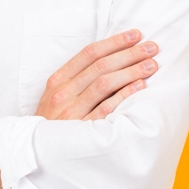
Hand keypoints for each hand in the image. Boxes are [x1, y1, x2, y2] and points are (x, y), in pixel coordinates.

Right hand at [37, 29, 158, 120]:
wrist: (37, 153)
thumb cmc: (52, 121)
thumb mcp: (56, 95)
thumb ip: (78, 78)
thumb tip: (113, 59)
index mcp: (58, 80)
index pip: (89, 53)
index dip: (114, 42)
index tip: (135, 35)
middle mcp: (64, 93)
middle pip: (100, 66)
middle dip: (129, 54)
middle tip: (151, 48)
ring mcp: (72, 112)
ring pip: (104, 84)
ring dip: (131, 71)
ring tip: (151, 65)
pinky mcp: (82, 131)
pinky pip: (106, 109)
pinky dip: (124, 95)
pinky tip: (140, 86)